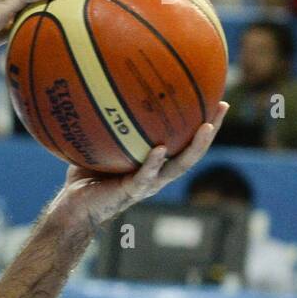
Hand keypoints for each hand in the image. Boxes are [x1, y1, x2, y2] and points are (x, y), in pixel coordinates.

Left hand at [49, 102, 228, 232]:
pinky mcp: (131, 191)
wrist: (73, 207)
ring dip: (195, 146)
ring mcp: (147, 184)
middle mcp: (157, 174)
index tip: (215, 99)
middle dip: (211, 130)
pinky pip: (146, 176)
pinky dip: (153, 163)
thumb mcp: (98, 145)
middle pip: (192, 151)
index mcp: (154, 164)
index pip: (183, 141)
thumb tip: (102, 90)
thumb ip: (106, 126)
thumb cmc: (85, 176)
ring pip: (179, 166)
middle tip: (222, 107)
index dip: (200, 123)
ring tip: (207, 126)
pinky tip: (159, 149)